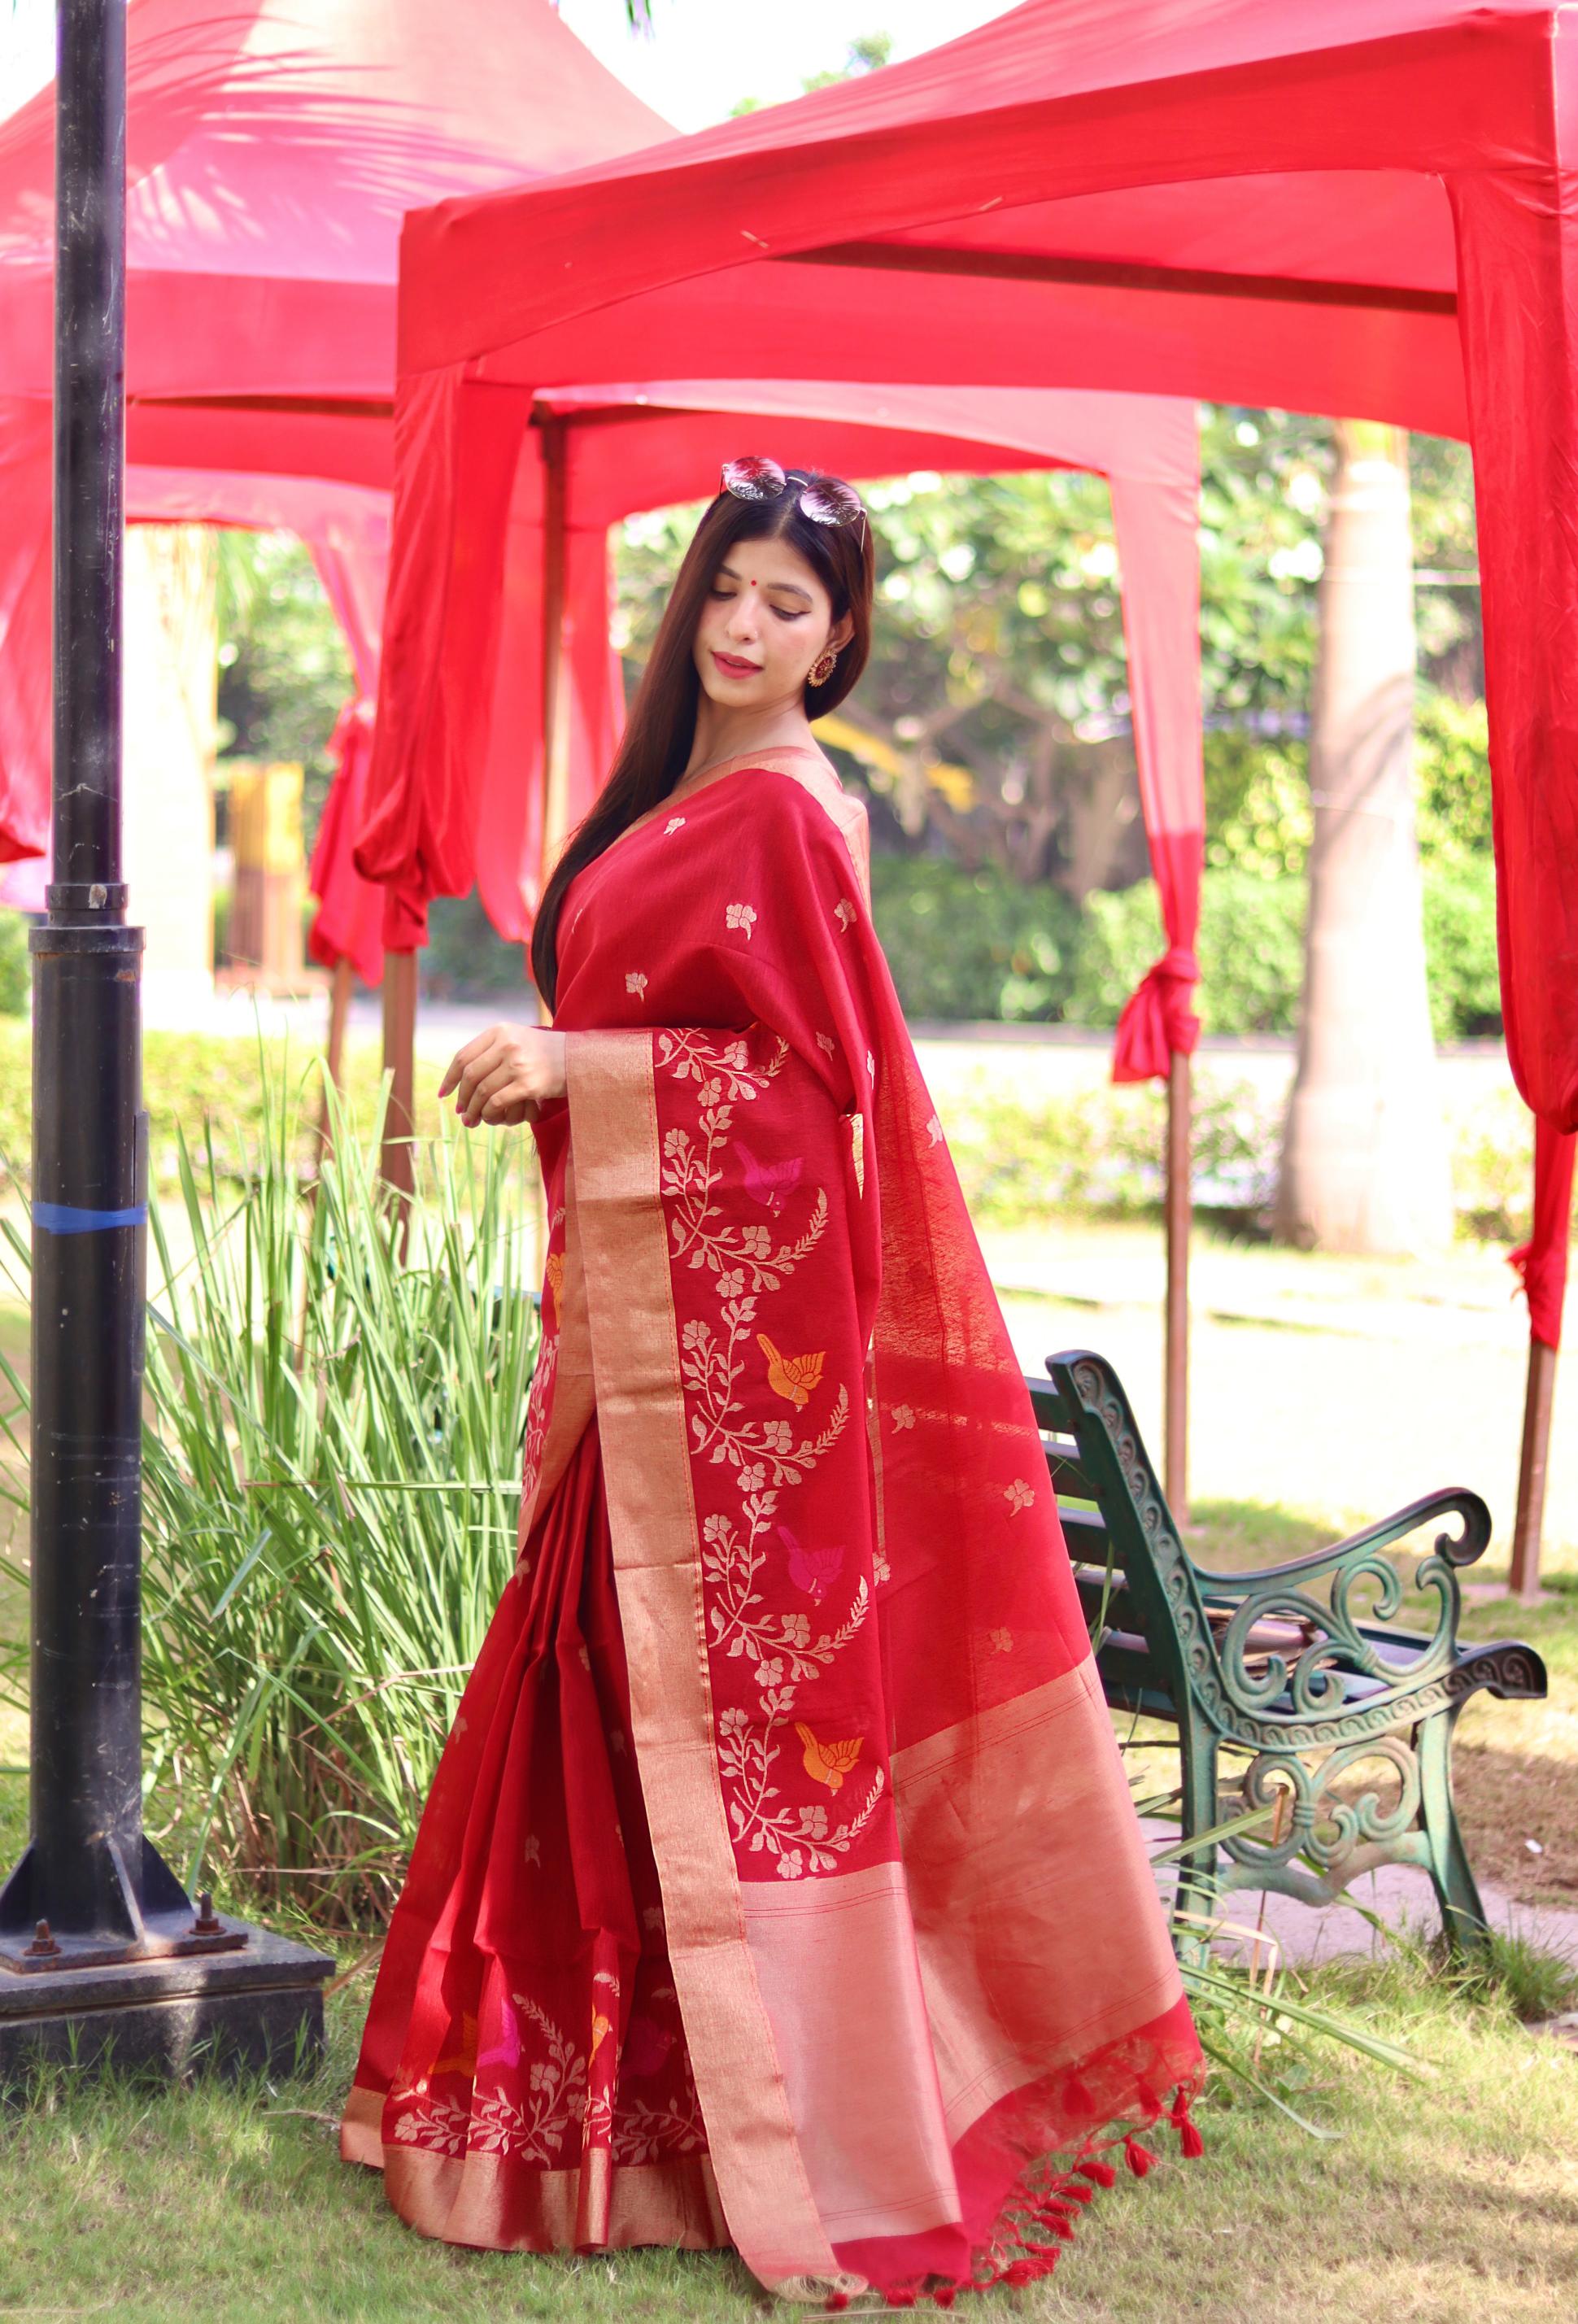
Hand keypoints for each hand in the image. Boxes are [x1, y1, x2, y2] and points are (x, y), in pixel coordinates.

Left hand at [438, 1023, 566, 1127]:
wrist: (580, 1059)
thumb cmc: (547, 1053)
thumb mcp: (518, 1039)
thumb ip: (492, 1050)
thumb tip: (462, 1077)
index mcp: (500, 1031)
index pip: (464, 1056)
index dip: (450, 1078)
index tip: (444, 1095)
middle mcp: (507, 1044)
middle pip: (470, 1075)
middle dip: (462, 1098)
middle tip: (461, 1113)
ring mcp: (518, 1064)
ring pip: (482, 1092)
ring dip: (473, 1110)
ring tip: (472, 1121)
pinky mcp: (528, 1084)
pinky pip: (497, 1102)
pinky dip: (489, 1113)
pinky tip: (489, 1119)